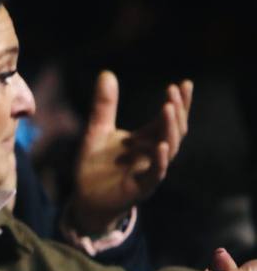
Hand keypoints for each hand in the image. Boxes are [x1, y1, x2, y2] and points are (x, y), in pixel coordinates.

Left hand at [69, 72, 192, 235]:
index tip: (184, 83)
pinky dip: (159, 160)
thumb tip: (107, 73)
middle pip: (174, 130)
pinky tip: (161, 145)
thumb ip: (104, 105)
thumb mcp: (97, 129)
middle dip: (177, 110)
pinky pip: (155, 173)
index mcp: (146, 139)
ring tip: (168, 107)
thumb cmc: (95, 165)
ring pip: (169, 148)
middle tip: (174, 90)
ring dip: (170, 129)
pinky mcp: (140, 187)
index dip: (178, 102)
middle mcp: (152, 153)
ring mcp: (149, 170)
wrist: (85, 197)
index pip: (168, 118)